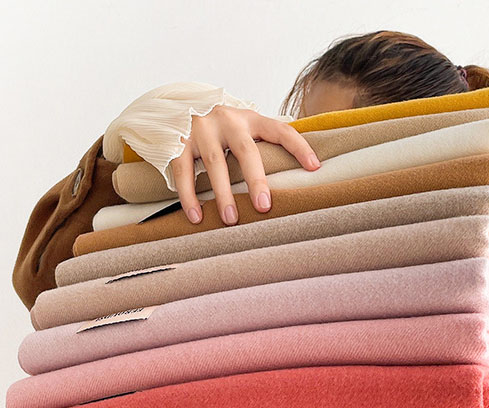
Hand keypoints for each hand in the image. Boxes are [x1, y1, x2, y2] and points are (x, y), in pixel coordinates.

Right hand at [171, 106, 320, 224]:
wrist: (174, 106)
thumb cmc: (218, 127)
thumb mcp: (241, 127)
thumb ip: (261, 144)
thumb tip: (297, 173)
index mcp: (249, 118)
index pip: (280, 130)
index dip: (299, 147)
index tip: (315, 168)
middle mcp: (227, 120)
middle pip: (246, 151)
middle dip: (256, 180)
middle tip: (264, 207)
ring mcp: (201, 128)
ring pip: (215, 163)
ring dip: (223, 194)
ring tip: (231, 219)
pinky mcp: (178, 140)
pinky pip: (184, 171)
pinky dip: (189, 196)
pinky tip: (197, 217)